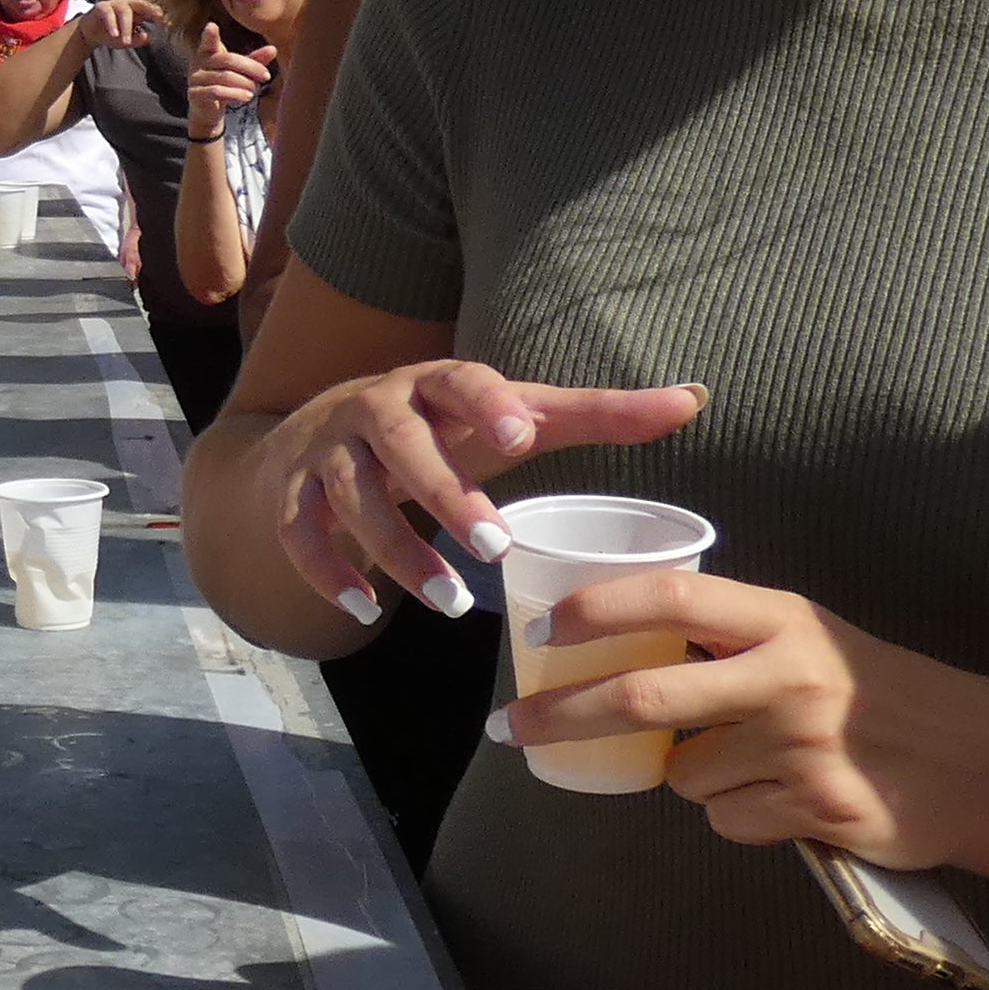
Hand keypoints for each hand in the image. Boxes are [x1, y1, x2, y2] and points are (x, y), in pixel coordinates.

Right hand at [77, 0, 162, 57]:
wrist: (90, 33)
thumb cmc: (112, 34)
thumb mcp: (125, 41)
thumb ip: (136, 40)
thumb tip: (147, 36)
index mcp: (136, 11)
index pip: (150, 10)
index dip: (159, 14)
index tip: (168, 22)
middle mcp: (127, 5)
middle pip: (141, 4)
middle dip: (150, 10)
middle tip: (159, 16)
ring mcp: (114, 4)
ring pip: (124, 12)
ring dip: (126, 27)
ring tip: (125, 41)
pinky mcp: (101, 7)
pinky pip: (108, 14)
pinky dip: (111, 24)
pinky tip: (114, 34)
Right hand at [183, 25, 273, 137]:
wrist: (207, 112)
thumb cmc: (225, 86)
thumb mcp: (240, 72)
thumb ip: (254, 60)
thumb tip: (273, 49)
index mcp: (209, 53)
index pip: (209, 42)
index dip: (209, 35)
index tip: (212, 26)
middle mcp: (199, 63)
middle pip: (227, 60)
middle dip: (250, 67)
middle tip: (266, 76)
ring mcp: (196, 79)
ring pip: (225, 77)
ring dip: (245, 83)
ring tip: (255, 90)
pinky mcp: (195, 94)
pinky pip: (216, 92)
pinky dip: (235, 94)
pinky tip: (247, 97)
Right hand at [267, 358, 705, 620]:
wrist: (312, 433)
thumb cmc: (443, 427)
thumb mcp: (514, 415)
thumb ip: (598, 413)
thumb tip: (696, 398)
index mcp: (434, 383)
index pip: (460, 378)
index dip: (488, 404)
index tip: (524, 436)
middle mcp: (375, 408)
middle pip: (400, 443)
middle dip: (443, 493)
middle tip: (495, 548)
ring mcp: (328, 452)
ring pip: (351, 498)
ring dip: (397, 552)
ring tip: (450, 604)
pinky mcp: (292, 496)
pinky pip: (300, 535)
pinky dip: (327, 573)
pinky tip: (366, 611)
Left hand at [502, 569, 974, 867]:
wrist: (978, 760)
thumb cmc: (875, 694)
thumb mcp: (807, 640)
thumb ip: (727, 640)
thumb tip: (618, 652)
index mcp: (782, 618)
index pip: (671, 597)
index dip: (596, 610)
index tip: (540, 632)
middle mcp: (788, 674)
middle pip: (643, 694)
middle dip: (564, 713)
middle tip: (511, 728)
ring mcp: (802, 744)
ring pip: (684, 774)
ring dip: (695, 778)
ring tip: (760, 765)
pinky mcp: (817, 807)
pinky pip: (729, 820)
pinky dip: (742, 817)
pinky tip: (792, 801)